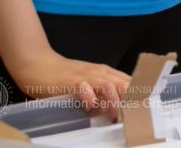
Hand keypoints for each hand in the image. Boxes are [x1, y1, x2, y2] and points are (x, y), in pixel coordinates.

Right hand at [8, 49, 129, 121]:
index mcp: (105, 72)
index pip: (130, 82)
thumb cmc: (63, 76)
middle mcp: (99, 72)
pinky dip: (90, 99)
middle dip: (131, 101)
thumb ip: (101, 91)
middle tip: (131, 116)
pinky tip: (89, 107)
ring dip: (114, 102)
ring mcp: (86, 76)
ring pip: (110, 86)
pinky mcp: (72, 82)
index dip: (138, 96)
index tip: (141, 109)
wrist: (39, 64)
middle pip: (124, 84)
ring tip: (113, 116)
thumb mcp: (88, 81)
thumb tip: (116, 106)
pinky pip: (86, 90)